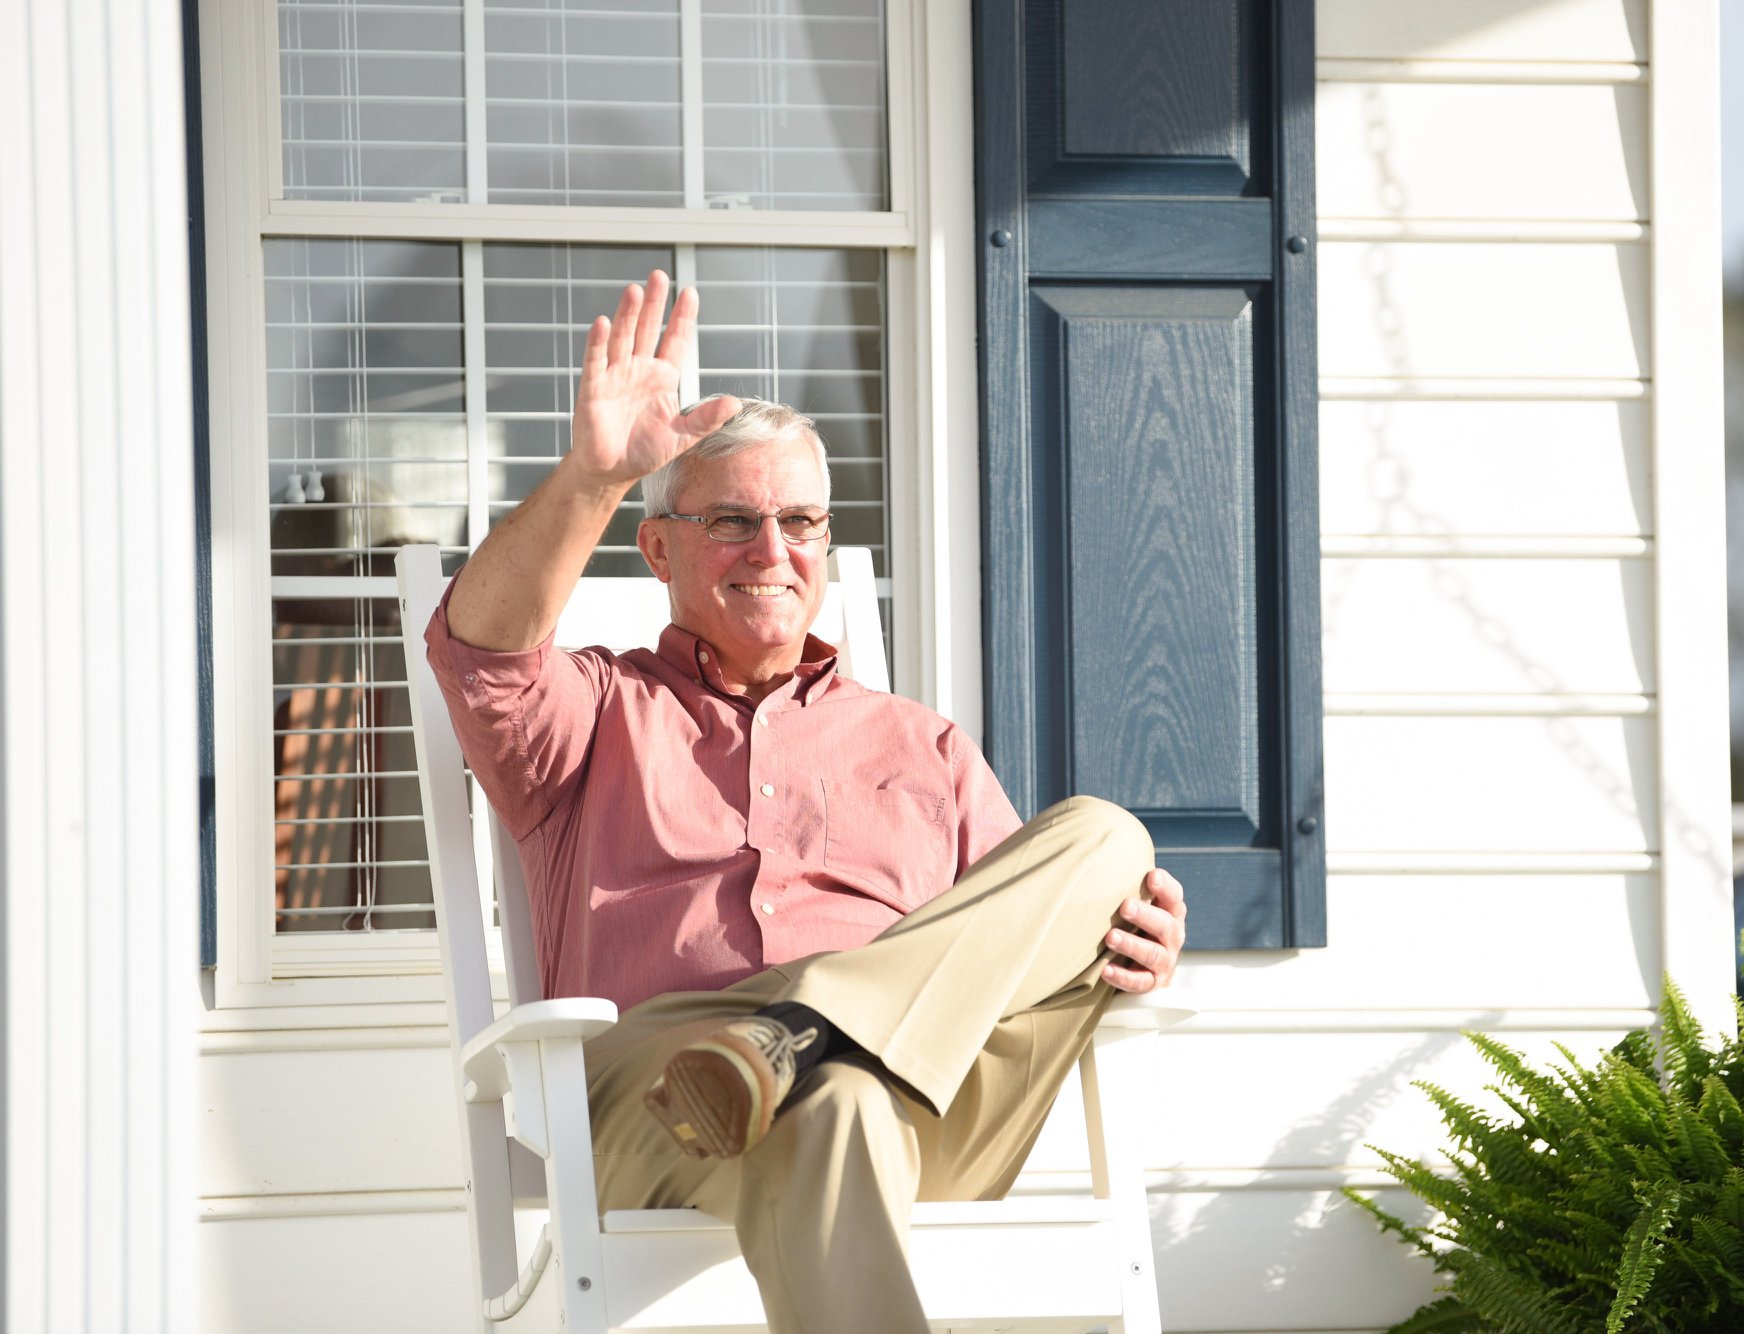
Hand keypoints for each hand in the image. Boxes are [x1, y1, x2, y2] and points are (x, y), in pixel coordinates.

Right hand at [569, 270, 741, 485]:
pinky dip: (598, 342)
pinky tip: (602, 322)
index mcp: (663, 377)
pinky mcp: (594, 388)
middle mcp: (639, 369)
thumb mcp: (683, 436)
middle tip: (660, 276)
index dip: (682, 318)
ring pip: (622, 338)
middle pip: (647, 329)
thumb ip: (707, 418)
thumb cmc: (645, 450)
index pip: (675, 340)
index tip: (691, 293)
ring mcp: (615, 375)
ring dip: (627, 315)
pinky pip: (596, 361)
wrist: (612, 470)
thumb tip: (734, 403)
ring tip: (635, 291)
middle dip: (654, 304)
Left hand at [1101, 867, 1185, 992]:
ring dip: (1132, 945)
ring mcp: (1165, 961)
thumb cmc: (1135, 923)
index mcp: (1171, 912)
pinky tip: (1106, 970)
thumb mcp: (1138, 903)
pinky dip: (1124, 977)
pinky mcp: (1153, 983)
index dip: (1165, 887)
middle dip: (1145, 915)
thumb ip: (1128, 884)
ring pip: (1154, 955)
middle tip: (1125, 906)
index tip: (1152, 875)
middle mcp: (1172, 936)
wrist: (1141, 964)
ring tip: (1110, 937)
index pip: (1175, 897)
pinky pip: (1141, 983)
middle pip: (1165, 925)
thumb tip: (1100, 851)